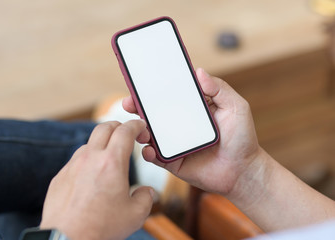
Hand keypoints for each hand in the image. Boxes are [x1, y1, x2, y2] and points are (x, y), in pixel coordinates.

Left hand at [40, 120, 154, 239]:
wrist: (67, 239)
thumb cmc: (100, 228)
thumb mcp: (135, 215)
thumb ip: (145, 198)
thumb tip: (146, 192)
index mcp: (111, 162)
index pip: (125, 131)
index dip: (136, 125)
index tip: (140, 127)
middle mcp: (90, 158)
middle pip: (104, 128)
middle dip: (118, 126)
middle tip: (126, 134)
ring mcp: (72, 166)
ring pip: (88, 144)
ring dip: (100, 145)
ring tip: (108, 160)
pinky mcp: (59, 177)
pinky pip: (75, 162)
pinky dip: (86, 163)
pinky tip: (90, 179)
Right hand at [122, 68, 262, 196]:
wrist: (243, 171)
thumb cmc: (242, 138)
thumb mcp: (235, 107)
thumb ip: (220, 89)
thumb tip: (199, 71)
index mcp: (190, 109)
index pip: (168, 95)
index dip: (152, 89)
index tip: (140, 82)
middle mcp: (178, 124)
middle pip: (151, 113)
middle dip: (136, 107)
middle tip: (129, 103)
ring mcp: (173, 143)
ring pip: (148, 134)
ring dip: (139, 130)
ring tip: (140, 129)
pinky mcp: (171, 162)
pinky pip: (154, 156)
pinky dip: (147, 152)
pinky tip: (149, 149)